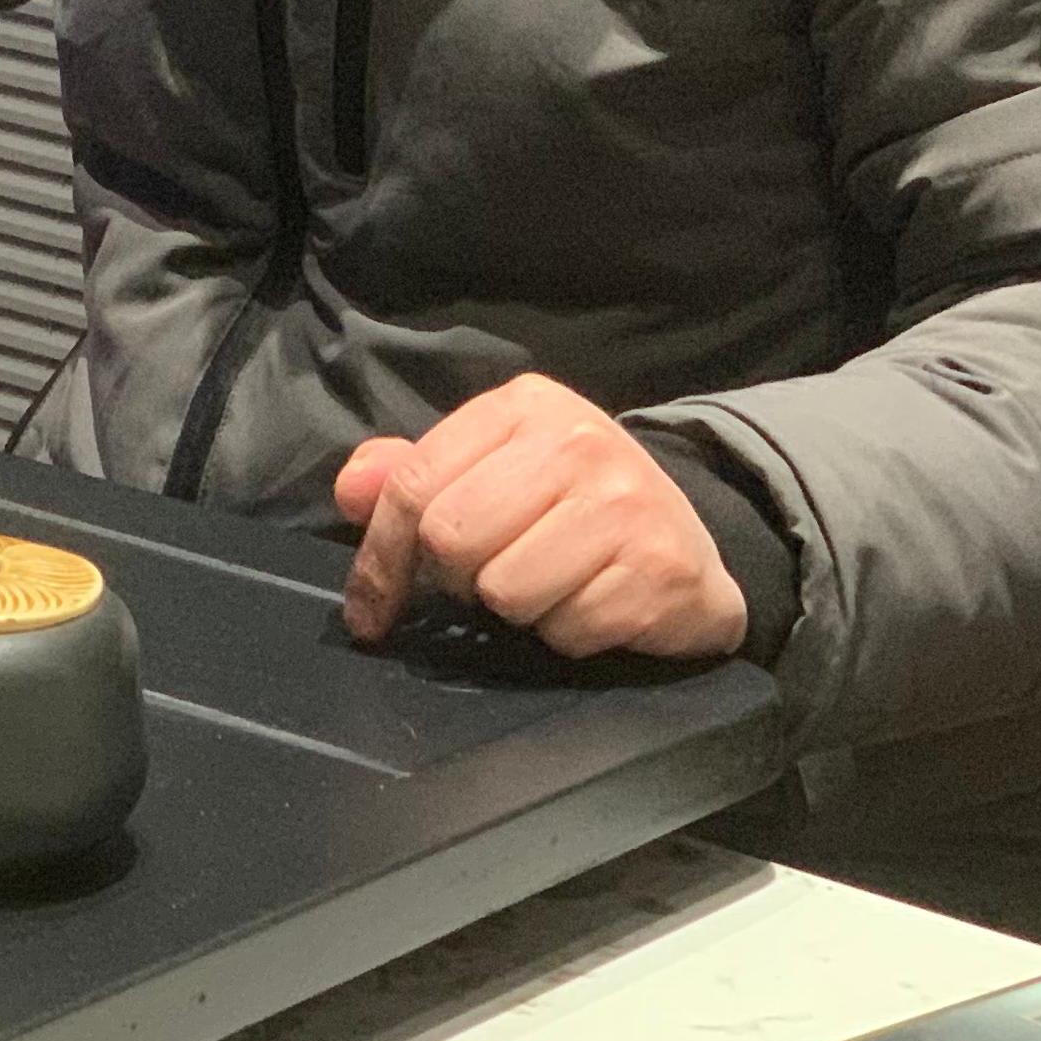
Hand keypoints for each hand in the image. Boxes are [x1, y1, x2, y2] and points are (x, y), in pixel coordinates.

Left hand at [333, 373, 746, 660]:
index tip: (370, 612)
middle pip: (453, 539)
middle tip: (490, 579)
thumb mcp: (493, 470)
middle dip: (459, 579)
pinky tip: (591, 602)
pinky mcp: (658, 566)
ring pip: (505, 592)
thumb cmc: (572, 506)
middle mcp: (578, 439)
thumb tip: (350, 488)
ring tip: (549, 584)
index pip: (415, 484)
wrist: (690, 541)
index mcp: (525, 406)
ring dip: (517, 610)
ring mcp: (625, 500)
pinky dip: (567, 634)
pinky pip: (565, 631)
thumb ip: (415, 474)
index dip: (380, 557)